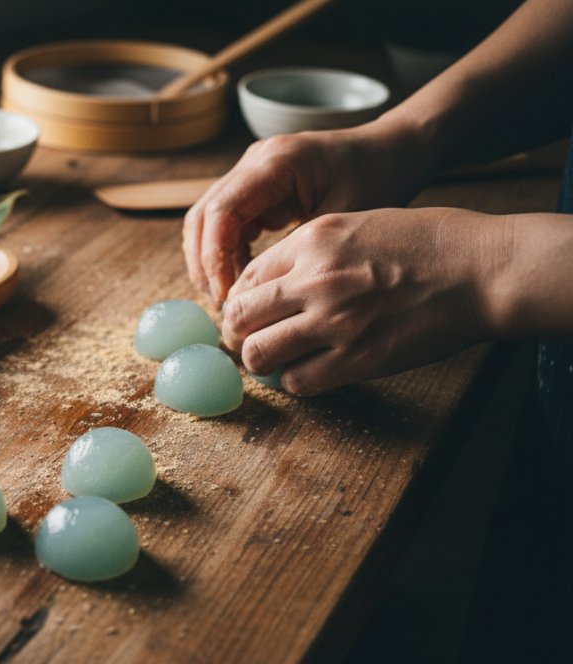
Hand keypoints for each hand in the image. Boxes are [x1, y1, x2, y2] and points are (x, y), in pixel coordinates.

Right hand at [182, 124, 427, 304]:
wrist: (391, 150)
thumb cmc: (378, 178)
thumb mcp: (343, 220)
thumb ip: (299, 251)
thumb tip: (261, 293)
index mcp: (274, 163)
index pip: (221, 212)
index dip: (215, 257)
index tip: (228, 296)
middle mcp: (254, 162)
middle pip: (202, 215)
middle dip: (204, 264)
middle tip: (222, 303)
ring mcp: (251, 172)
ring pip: (206, 220)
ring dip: (210, 260)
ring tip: (228, 298)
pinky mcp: (255, 187)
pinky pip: (225, 222)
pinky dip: (226, 253)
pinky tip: (243, 280)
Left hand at [221, 207, 502, 394]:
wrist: (482, 270)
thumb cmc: (428, 243)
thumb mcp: (358, 224)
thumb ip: (312, 251)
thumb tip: (274, 282)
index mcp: (313, 240)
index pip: (246, 277)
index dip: (241, 299)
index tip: (250, 312)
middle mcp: (315, 279)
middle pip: (239, 316)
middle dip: (239, 332)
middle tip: (251, 339)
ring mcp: (335, 321)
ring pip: (258, 353)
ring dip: (261, 360)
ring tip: (275, 359)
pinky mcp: (358, 359)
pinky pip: (298, 381)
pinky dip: (295, 380)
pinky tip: (309, 371)